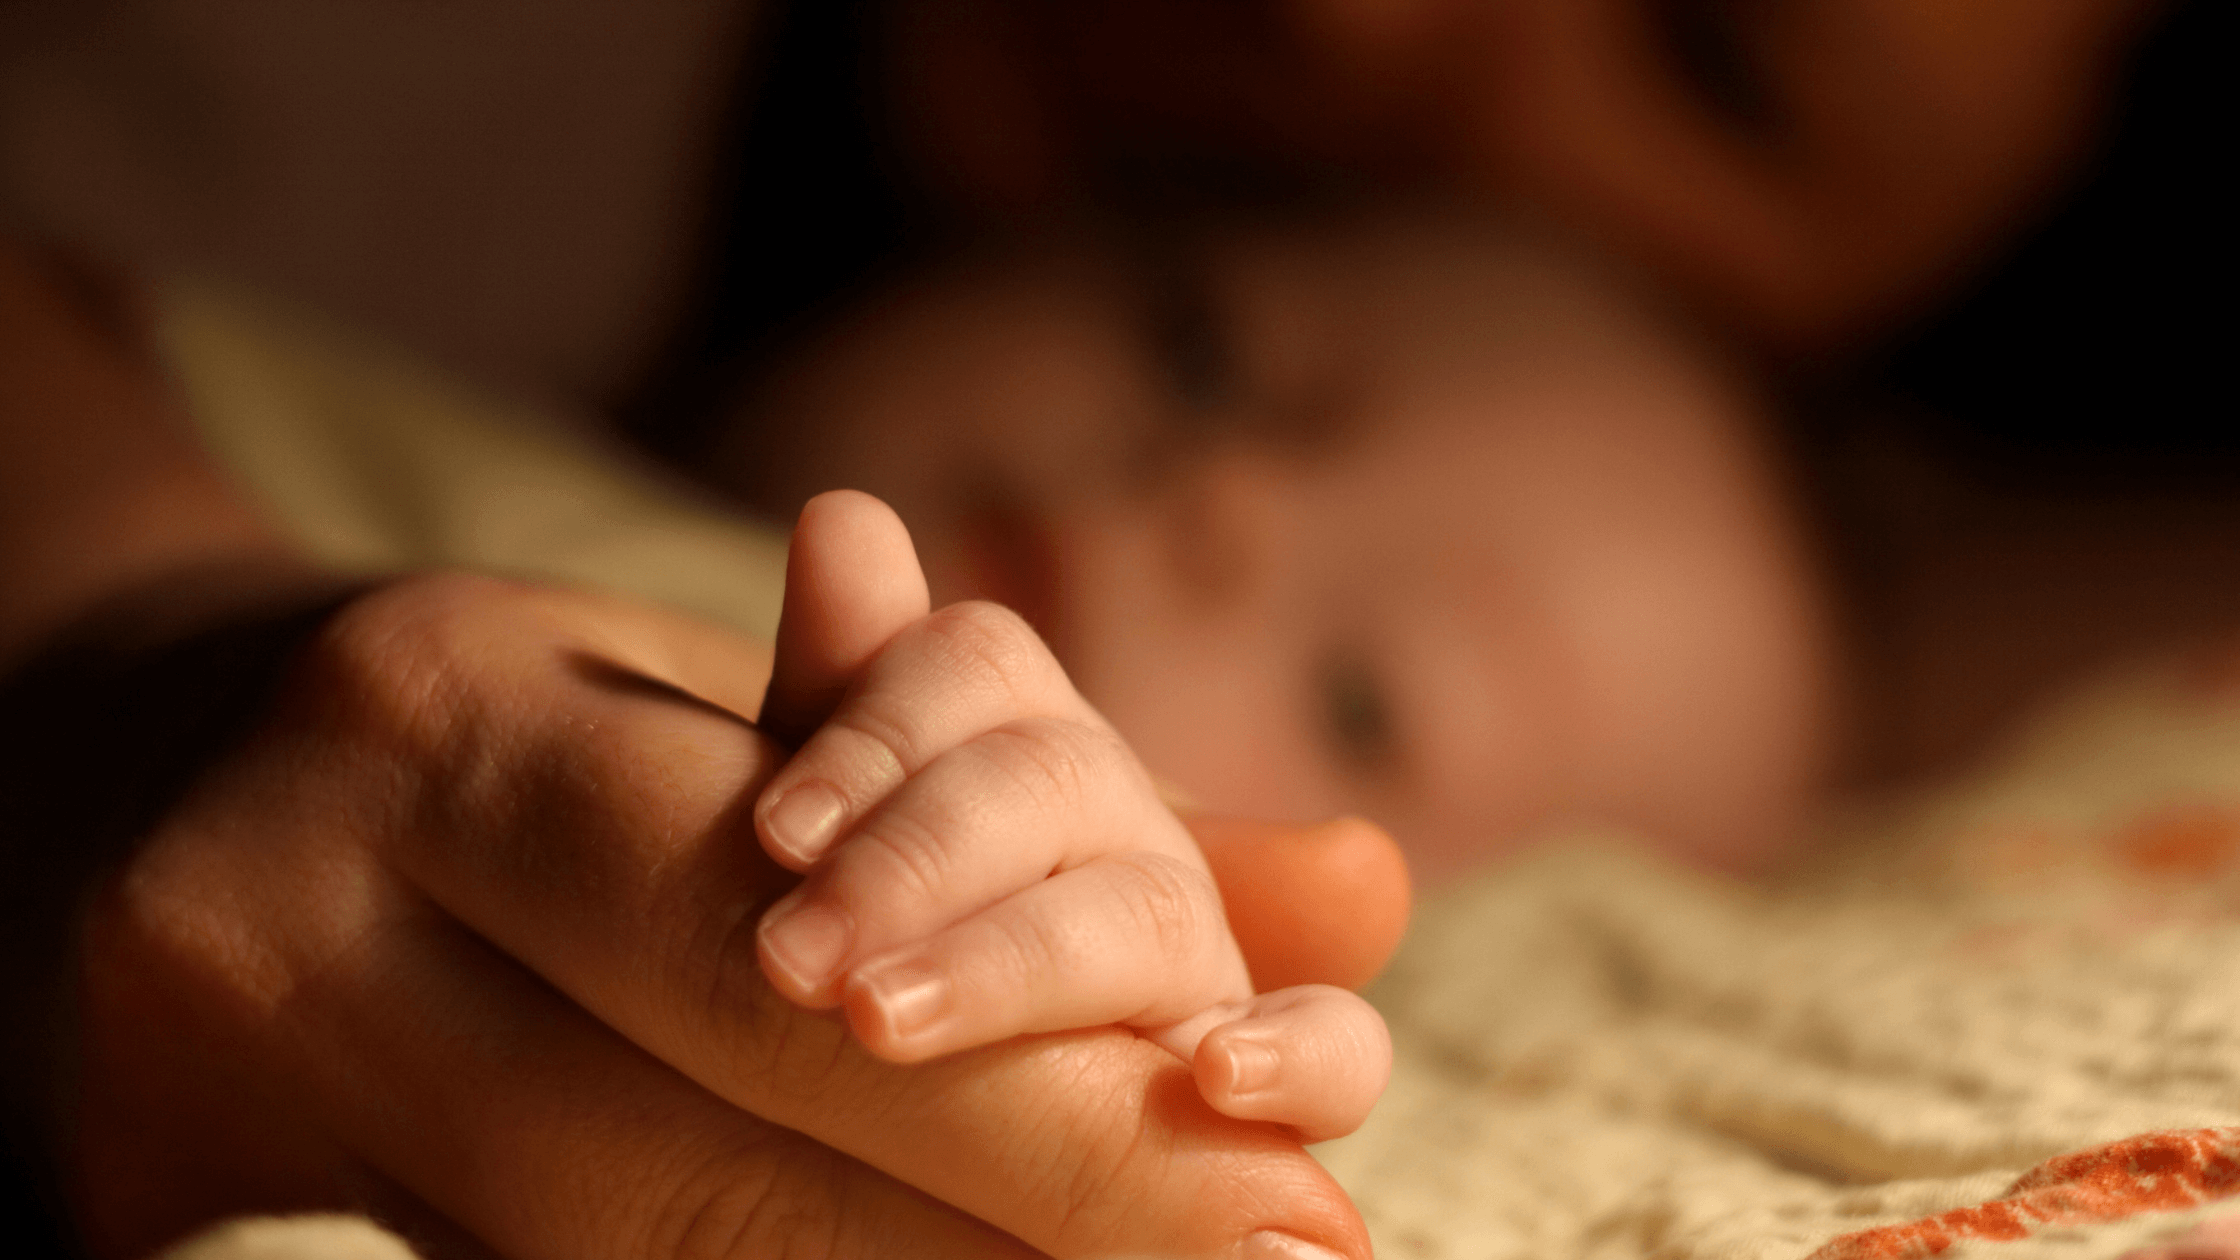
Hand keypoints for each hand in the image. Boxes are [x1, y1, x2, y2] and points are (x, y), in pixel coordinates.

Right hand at [66, 567, 1385, 1258]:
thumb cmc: (478, 719)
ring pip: (629, 1256)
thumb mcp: (720, 690)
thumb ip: (1004, 787)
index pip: (768, 939)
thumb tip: (1351, 889)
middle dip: (1011, 1226)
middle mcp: (312, 912)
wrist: (101, 779)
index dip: (1024, 1085)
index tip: (1268, 1178)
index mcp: (442, 725)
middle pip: (703, 1141)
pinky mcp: (194, 1211)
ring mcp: (229, 1091)